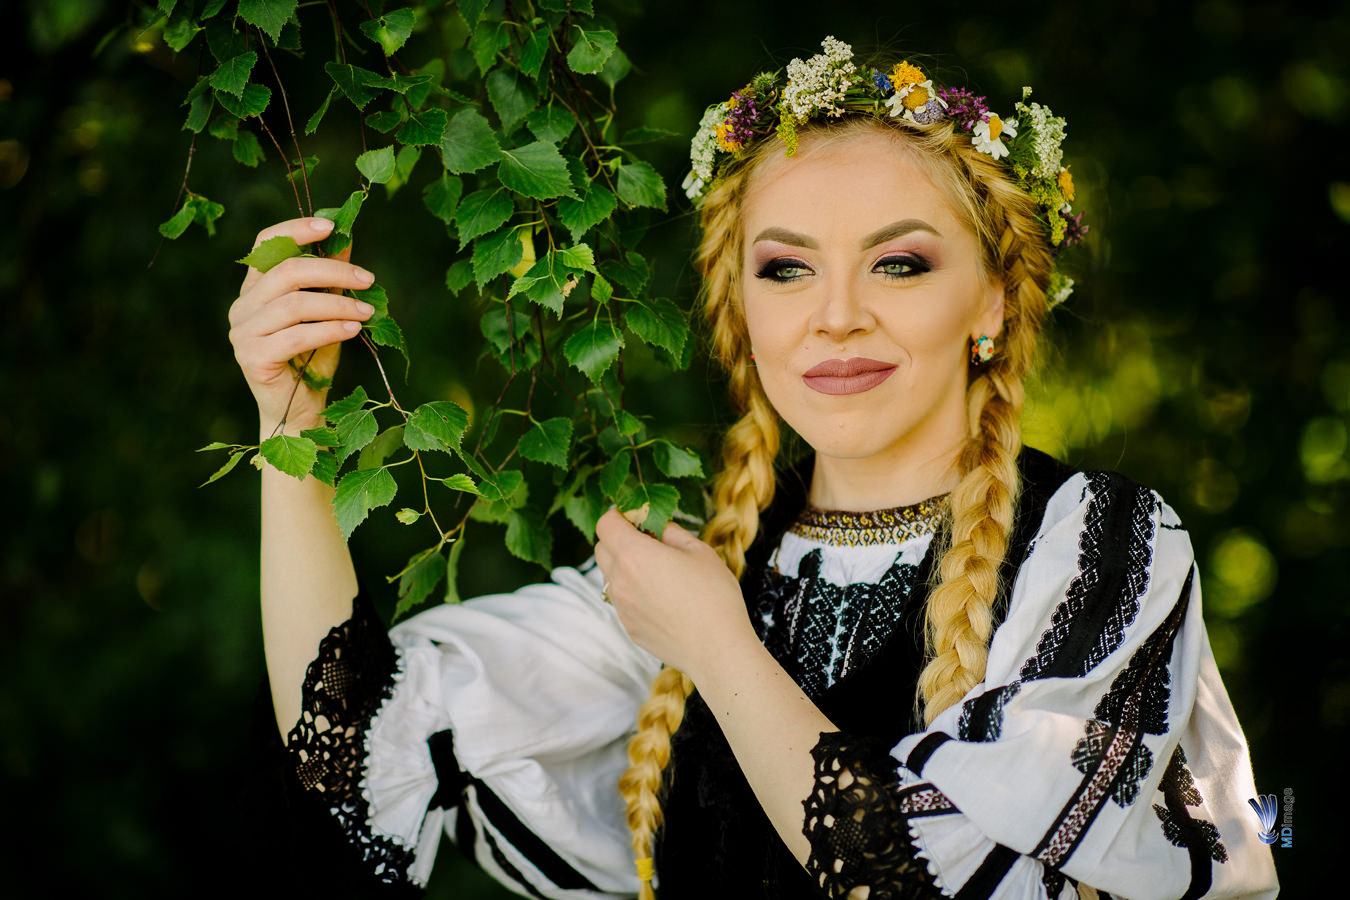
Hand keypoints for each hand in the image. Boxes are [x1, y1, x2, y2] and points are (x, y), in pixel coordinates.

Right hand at [228, 217, 376, 433]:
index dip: (296, 229)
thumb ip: (330, 279)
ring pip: (294, 305)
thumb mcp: (326, 312)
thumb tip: (346, 239)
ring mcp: (242, 332)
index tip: (332, 226)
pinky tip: (353, 329)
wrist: (300, 410)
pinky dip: (330, 329)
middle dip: (332, 271)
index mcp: (254, 289)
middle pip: (286, 272)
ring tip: (367, 311)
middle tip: (368, 279)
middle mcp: (242, 306)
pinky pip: (296, 335)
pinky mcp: (252, 357)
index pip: (266, 244)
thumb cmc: (312, 359)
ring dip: (338, 304)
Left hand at [593, 509, 757, 679]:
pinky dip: (633, 592)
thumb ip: (672, 533)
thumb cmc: (714, 597)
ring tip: (657, 573)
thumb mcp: (699, 551)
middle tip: (648, 542)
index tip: (635, 517)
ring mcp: (621, 607)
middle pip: (601, 549)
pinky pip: (622, 601)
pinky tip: (662, 599)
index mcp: (634, 555)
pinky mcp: (629, 627)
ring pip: (609, 577)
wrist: (717, 649)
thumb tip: (659, 527)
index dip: (617, 516)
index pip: (605, 524)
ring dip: (624, 567)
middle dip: (618, 540)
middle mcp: (620, 580)